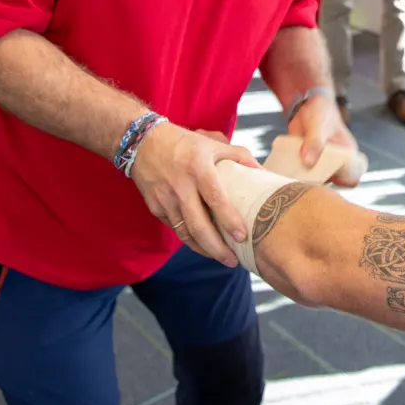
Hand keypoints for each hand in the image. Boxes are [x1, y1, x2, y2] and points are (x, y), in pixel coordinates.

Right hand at [131, 123, 260, 266]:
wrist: (142, 143)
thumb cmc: (184, 143)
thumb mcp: (212, 143)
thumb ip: (239, 156)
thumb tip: (262, 171)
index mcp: (198, 168)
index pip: (215, 198)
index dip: (229, 219)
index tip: (242, 237)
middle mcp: (181, 187)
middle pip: (198, 226)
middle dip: (216, 248)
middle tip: (233, 261)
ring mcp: (165, 199)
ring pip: (185, 233)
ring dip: (203, 249)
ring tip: (221, 258)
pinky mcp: (155, 207)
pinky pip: (175, 228)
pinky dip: (189, 240)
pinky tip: (203, 245)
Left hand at [288, 94, 359, 186]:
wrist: (305, 108)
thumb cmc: (320, 113)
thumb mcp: (318, 124)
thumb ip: (314, 142)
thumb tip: (308, 162)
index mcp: (347, 155)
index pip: (352, 177)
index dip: (343, 181)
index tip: (328, 175)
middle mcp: (335, 165)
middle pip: (329, 184)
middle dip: (316, 183)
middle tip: (303, 174)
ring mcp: (319, 167)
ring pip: (313, 183)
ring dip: (301, 180)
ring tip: (291, 171)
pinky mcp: (306, 166)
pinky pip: (300, 177)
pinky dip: (292, 175)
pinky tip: (283, 170)